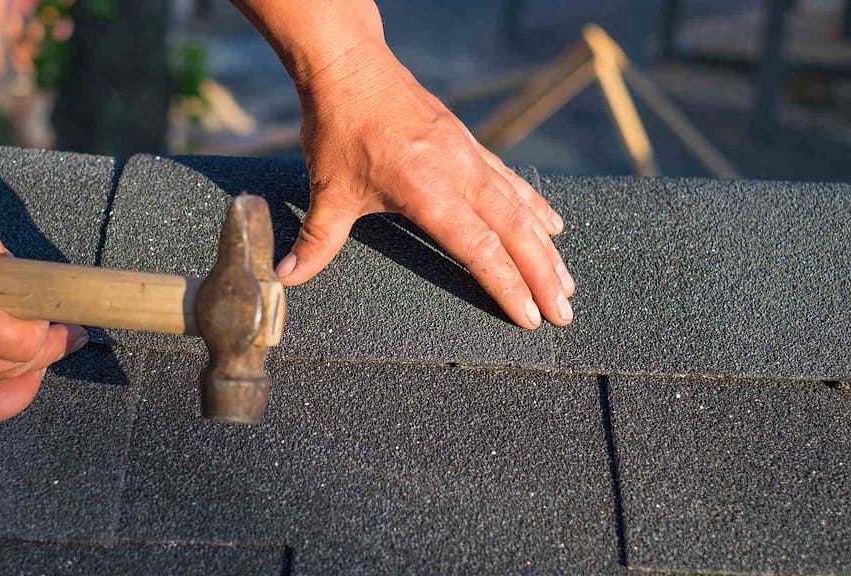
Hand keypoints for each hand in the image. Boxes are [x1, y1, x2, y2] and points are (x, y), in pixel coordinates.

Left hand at [275, 40, 574, 327]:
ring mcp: (469, 156)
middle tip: (564, 313)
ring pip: (520, 207)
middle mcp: (459, 172)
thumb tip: (285, 276)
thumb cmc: (339, 127)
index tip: (528, 316)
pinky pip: (511, 181)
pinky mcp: (469, 144)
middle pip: (514, 232)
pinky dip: (534, 205)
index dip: (506, 284)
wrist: (351, 66)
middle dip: (542, 275)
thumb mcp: (327, 188)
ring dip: (545, 247)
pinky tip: (550, 225)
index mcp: (428, 190)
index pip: (478, 247)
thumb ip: (315, 239)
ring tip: (567, 281)